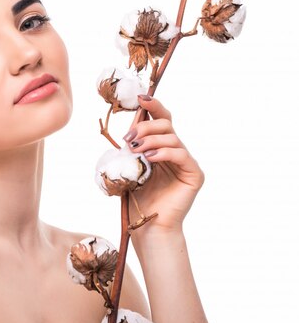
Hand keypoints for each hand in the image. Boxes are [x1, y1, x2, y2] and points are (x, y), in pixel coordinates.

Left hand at [124, 95, 204, 237]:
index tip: (140, 98)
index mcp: (160, 146)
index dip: (152, 106)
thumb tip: (128, 128)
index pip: (160, 120)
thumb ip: (131, 147)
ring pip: (172, 138)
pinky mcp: (194, 174)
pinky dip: (164, 152)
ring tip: (135, 150)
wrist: (147, 225)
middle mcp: (175, 151)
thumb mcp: (129, 166)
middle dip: (145, 126)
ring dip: (150, 140)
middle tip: (128, 138)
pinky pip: (181, 155)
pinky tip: (149, 158)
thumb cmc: (136, 198)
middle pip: (166, 124)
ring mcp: (186, 162)